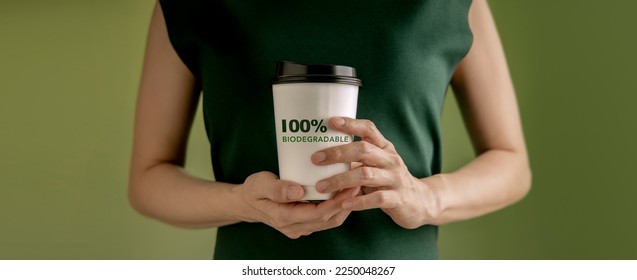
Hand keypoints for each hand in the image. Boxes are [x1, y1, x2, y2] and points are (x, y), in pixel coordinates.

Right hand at [236, 171, 358, 238]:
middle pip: (327, 220)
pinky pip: (324, 220)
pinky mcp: (303, 224)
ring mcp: (299, 228)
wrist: (246, 203)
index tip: (349, 187)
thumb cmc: (253, 190)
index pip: (317, 214)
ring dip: (343, 207)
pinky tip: (343, 194)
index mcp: (284, 217)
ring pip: (328, 222)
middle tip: (358, 184)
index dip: (336, 203)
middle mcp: (294, 227)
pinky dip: (336, 208)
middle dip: (345, 203)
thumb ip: (278, 189)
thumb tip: (298, 191)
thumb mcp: (260, 185)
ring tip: (355, 188)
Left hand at [311, 117, 440, 228]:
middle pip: (363, 150)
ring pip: (366, 175)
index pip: (369, 129)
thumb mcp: (376, 164)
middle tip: (316, 159)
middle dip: (338, 153)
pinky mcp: (398, 198)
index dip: (351, 124)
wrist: (420, 202)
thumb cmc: (389, 180)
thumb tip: (322, 153)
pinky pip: (377, 198)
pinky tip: (344, 203)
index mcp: (384, 148)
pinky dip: (359, 201)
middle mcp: (390, 160)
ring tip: (321, 187)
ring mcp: (395, 179)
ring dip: (341, 180)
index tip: (331, 121)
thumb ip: (356, 158)